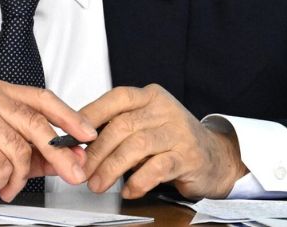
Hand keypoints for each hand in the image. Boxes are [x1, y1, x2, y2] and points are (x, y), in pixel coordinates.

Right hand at [0, 80, 97, 203]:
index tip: (87, 134)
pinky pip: (2, 166)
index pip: (43, 99)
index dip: (69, 117)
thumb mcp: (4, 150)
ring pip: (21, 151)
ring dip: (16, 176)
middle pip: (37, 124)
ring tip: (3, 182)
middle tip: (74, 173)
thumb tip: (72, 156)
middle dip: (59, 154)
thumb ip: (38, 151)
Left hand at [80, 84, 244, 199]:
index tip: (71, 135)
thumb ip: (118, 127)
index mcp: (150, 96)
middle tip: (82, 170)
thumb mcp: (145, 124)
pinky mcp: (188, 157)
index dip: (91, 114)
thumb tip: (79, 140)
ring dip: (111, 168)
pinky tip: (128, 190)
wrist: (215, 156)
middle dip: (96, 151)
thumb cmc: (172, 139)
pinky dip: (138, 181)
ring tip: (98, 184)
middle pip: (122, 126)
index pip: (116, 98)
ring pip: (137, 146)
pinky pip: (157, 168)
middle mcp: (165, 109)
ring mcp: (178, 132)